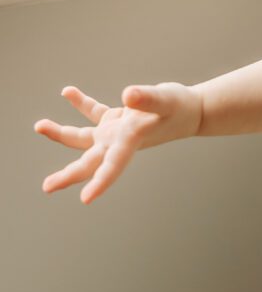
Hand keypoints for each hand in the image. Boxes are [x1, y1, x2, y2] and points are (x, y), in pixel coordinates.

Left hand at [34, 83, 202, 203]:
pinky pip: (94, 113)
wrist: (191, 110)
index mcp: (132, 141)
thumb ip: (147, 98)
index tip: (86, 199)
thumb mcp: (166, 100)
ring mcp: (116, 132)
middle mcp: (120, 142)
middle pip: (89, 163)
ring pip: (83, 138)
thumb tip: (128, 95)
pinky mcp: (118, 120)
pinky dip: (80, 103)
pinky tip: (68, 92)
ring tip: (40, 126)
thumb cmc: (181, 107)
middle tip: (47, 187)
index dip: (101, 182)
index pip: (114, 164)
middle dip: (68, 176)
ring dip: (60, 133)